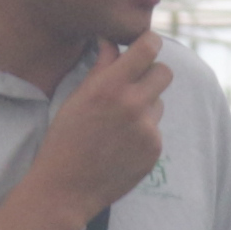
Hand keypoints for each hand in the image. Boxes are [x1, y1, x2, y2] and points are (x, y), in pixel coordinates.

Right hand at [31, 35, 174, 221]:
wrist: (66, 188)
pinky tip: (119, 144)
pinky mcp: (154, 150)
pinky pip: (155, 129)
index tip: (145, 45)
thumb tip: (112, 41)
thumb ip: (101, 67)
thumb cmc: (65, 139)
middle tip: (135, 83)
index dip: (150, 42)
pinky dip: (142, 132)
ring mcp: (147, 129)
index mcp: (110, 86)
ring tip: (117, 124)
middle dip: (152, 73)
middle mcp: (133, 105)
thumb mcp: (77, 97)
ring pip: (158, 102)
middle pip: (165, 72)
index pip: (149, 48)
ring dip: (145, 106)